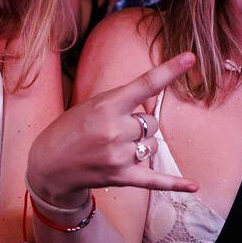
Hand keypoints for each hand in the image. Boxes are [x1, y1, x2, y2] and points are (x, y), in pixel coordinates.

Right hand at [27, 52, 198, 205]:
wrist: (48, 165)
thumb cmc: (71, 129)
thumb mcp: (92, 105)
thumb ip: (123, 101)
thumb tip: (153, 100)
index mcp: (107, 105)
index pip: (145, 84)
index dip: (170, 70)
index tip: (190, 58)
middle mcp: (115, 130)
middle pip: (152, 122)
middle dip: (140, 124)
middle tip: (115, 130)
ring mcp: (118, 155)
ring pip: (153, 145)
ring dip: (142, 145)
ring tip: (116, 147)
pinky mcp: (121, 177)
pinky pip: (155, 179)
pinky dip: (175, 183)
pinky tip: (193, 185)